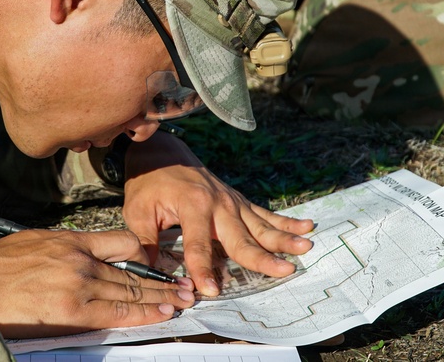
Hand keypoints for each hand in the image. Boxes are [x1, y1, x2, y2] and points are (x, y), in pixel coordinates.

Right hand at [0, 228, 194, 337]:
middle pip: (132, 271)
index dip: (145, 256)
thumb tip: (93, 261)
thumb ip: (69, 250)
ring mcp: (79, 286)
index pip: (122, 242)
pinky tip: (158, 313)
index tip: (159, 265)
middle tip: (185, 285)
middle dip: (162, 280)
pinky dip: (141, 314)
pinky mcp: (73, 313)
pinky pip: (115, 314)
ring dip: (159, 298)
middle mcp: (81, 260)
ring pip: (130, 292)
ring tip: (181, 301)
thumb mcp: (38, 241)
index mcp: (72, 240)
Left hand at [122, 132, 314, 296]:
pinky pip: (264, 215)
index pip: (199, 244)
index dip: (203, 269)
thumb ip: (145, 242)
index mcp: (192, 205)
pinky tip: (306, 227)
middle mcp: (218, 203)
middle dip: (262, 257)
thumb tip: (148, 273)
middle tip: (284, 271)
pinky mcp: (238, 201)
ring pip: (260, 226)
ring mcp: (232, 201)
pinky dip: (286, 222)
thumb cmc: (149, 182)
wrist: (162, 151)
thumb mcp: (137, 210)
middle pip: (241, 237)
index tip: (210, 291)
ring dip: (284, 239)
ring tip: (306, 247)